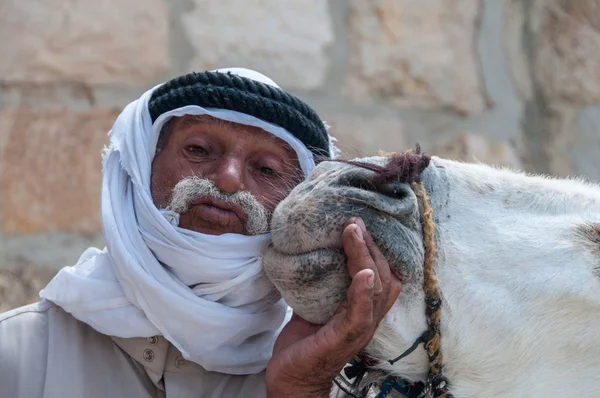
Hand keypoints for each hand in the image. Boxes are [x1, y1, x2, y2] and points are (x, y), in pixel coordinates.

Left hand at [265, 218, 401, 397]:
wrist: (292, 378)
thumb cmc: (305, 343)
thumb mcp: (316, 305)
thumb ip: (323, 283)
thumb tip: (314, 250)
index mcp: (363, 308)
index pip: (382, 274)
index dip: (375, 248)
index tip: (358, 224)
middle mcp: (368, 317)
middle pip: (384, 276)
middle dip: (371, 245)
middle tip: (354, 221)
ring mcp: (359, 329)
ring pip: (376, 289)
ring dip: (366, 258)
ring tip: (354, 233)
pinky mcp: (344, 338)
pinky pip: (360, 314)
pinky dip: (364, 292)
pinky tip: (363, 274)